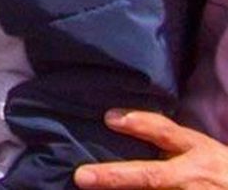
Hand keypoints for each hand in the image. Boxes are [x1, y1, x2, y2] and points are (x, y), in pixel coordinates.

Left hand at [75, 110, 227, 189]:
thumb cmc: (214, 166)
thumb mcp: (197, 145)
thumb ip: (163, 134)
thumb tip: (111, 118)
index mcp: (194, 150)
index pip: (166, 133)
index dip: (140, 125)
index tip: (108, 118)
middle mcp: (191, 177)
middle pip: (151, 176)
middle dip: (116, 177)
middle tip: (82, 176)